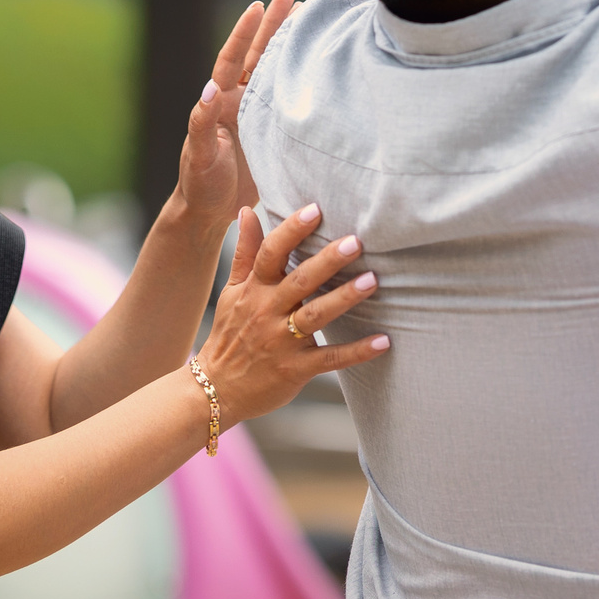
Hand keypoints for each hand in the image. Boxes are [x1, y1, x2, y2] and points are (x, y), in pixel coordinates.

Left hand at [173, 0, 294, 227]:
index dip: (244, 33)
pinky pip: (286, 95)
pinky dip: (298, 75)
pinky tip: (316, 62)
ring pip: (273, 69)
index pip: (232, 59)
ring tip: (308, 16)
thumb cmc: (199, 185)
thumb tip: (208, 89)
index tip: (259, 6)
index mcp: (220, 102)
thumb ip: (201, 123)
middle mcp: (238, 100)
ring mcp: (255, 112)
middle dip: (273, 24)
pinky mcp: (270, 129)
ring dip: (288, 43)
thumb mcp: (199, 155)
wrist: (210, 211)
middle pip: (257, 54)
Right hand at [195, 205, 386, 421]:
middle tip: (356, 242)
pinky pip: (330, 359)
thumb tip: (247, 211)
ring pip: (316, 316)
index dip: (292, 230)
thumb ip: (245, 252)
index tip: (315, 209)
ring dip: (344, 298)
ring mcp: (282, 342)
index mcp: (254, 290)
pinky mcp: (296, 369)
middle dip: (328, 261)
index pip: (271, 254)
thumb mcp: (231, 291)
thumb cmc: (229, 334)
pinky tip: (383, 341)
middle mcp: (267, 312)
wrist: (215, 389)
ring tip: (372, 281)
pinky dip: (357, 352)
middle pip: (300, 281)